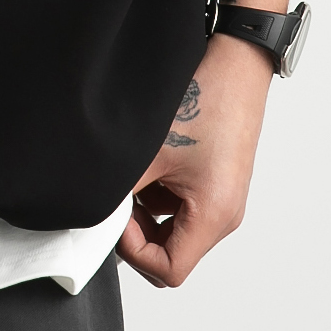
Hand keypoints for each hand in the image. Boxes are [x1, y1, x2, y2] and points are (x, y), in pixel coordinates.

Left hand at [118, 33, 273, 286]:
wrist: (236, 60)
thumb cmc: (206, 98)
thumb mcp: (149, 150)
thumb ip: (120, 191)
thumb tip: (93, 215)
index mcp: (214, 216)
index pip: (169, 270)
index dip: (133, 250)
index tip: (115, 217)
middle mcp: (225, 214)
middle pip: (172, 253)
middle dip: (138, 230)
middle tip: (120, 194)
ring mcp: (223, 198)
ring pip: (173, 228)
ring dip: (147, 207)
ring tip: (138, 168)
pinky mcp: (217, 181)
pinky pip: (182, 205)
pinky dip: (160, 190)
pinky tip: (152, 157)